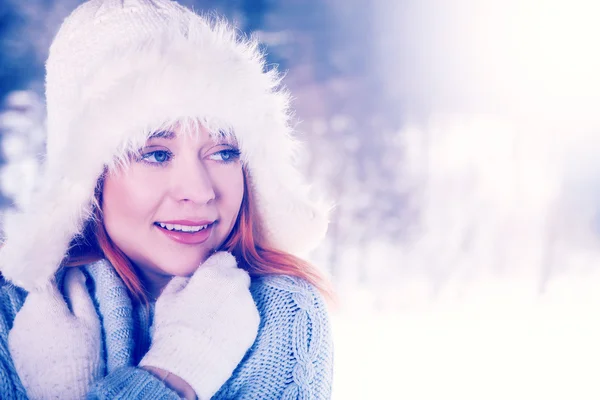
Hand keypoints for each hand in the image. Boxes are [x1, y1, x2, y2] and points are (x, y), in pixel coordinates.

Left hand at [8, 268, 103, 399]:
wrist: (64, 391)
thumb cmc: (83, 353)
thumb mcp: (89, 319)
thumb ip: (79, 291)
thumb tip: (75, 271)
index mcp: (44, 302)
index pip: (46, 273)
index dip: (60, 269)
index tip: (72, 270)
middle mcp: (24, 313)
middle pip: (39, 292)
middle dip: (55, 294)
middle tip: (75, 306)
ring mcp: (16, 330)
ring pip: (33, 309)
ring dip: (47, 311)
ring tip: (65, 328)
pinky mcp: (14, 344)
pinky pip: (27, 326)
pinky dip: (39, 326)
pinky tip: (54, 339)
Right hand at [139, 252, 259, 399]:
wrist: (189, 362)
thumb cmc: (173, 328)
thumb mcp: (167, 298)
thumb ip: (183, 280)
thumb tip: (191, 277)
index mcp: (213, 273)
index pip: (224, 258)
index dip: (216, 267)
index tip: (210, 279)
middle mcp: (234, 284)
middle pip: (238, 275)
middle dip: (229, 283)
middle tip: (214, 299)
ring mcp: (247, 303)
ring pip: (244, 295)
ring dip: (234, 301)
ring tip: (217, 320)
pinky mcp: (253, 323)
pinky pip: (248, 314)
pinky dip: (240, 318)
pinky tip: (224, 331)